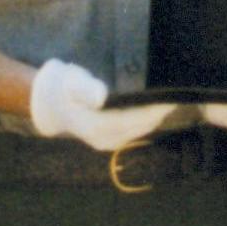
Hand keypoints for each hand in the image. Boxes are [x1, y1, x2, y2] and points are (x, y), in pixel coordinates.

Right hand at [28, 58, 177, 152]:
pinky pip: (136, 132)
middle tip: (177, 95)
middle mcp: (107, 139)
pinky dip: (147, 121)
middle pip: (143, 126)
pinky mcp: (110, 142)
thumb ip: (86, 89)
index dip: (156, 108)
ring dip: (156, 117)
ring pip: (141, 130)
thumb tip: (101, 97)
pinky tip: (156, 109)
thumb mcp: (72, 82)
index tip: (172, 96)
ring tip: (171, 100)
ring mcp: (109, 143)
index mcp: (100, 126)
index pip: (137, 118)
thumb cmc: (64, 89)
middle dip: (160, 112)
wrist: (49, 105)